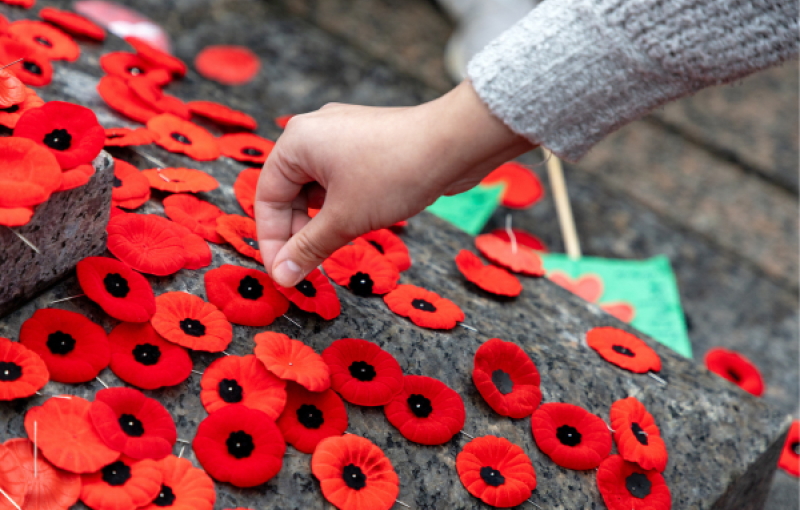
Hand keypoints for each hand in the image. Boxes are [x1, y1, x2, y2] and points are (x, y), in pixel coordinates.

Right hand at [255, 80, 533, 286]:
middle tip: (305, 269)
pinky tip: (353, 227)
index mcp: (296, 142)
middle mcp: (315, 133)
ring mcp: (343, 136)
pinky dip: (341, 206)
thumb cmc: (394, 174)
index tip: (281, 273)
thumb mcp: (344, 219)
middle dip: (297, 232)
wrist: (454, 143)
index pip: (266, 197)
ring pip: (317, 188)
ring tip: (330, 251)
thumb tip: (282, 276)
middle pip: (289, 192)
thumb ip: (308, 249)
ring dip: (320, 222)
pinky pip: (341, 180)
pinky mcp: (368, 144)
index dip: (271, 240)